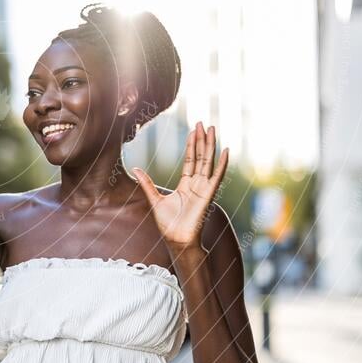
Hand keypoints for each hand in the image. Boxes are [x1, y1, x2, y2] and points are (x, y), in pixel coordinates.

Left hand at [131, 121, 227, 252]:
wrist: (176, 239)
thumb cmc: (167, 224)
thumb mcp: (154, 199)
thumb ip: (147, 183)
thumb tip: (135, 168)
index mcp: (186, 185)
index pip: (190, 160)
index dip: (191, 145)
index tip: (192, 131)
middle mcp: (196, 185)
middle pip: (200, 157)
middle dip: (201, 140)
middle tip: (202, 123)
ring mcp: (204, 189)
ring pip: (208, 162)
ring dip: (210, 146)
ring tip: (211, 129)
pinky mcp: (208, 195)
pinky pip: (217, 177)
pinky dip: (222, 164)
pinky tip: (226, 151)